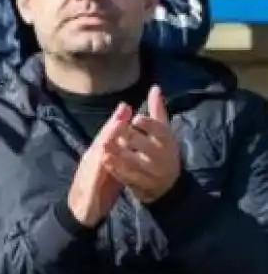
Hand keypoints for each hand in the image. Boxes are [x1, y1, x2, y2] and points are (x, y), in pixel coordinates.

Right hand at [67, 104, 132, 227]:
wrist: (82, 211)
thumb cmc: (98, 191)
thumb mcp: (111, 171)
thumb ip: (118, 156)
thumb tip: (128, 144)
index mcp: (98, 155)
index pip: (108, 137)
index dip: (117, 122)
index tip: (127, 107)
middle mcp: (92, 158)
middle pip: (103, 138)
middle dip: (113, 123)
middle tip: (125, 107)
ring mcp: (89, 169)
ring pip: (98, 150)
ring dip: (107, 136)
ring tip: (118, 123)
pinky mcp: (89, 182)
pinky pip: (96, 169)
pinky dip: (101, 159)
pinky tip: (107, 152)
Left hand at [104, 86, 182, 203]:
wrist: (170, 185)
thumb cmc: (162, 150)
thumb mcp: (163, 131)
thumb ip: (157, 110)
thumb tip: (155, 87)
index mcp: (167, 141)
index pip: (161, 131)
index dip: (149, 124)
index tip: (136, 117)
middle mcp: (163, 157)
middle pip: (144, 145)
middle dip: (128, 137)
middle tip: (114, 129)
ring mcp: (154, 173)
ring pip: (135, 162)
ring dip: (118, 153)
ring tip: (103, 145)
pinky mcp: (144, 185)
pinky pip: (129, 177)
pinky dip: (116, 169)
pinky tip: (105, 161)